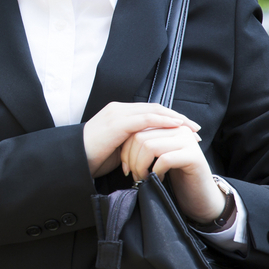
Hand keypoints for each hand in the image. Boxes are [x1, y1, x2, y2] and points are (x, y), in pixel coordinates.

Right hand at [83, 102, 199, 177]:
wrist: (74, 160)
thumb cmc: (92, 158)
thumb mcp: (117, 149)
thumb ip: (132, 144)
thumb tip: (149, 150)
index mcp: (118, 114)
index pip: (149, 112)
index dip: (169, 119)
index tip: (185, 129)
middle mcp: (119, 109)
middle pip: (155, 108)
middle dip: (177, 118)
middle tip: (195, 128)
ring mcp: (118, 113)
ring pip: (154, 111)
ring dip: (175, 119)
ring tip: (191, 129)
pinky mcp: (119, 122)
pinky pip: (147, 118)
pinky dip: (164, 121)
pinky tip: (177, 127)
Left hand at [119, 126, 224, 223]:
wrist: (201, 198)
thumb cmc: (175, 179)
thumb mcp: (155, 157)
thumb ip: (143, 144)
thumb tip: (119, 141)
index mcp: (168, 125)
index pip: (136, 128)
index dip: (125, 148)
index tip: (125, 166)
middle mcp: (179, 129)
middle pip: (140, 136)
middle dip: (130, 158)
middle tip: (133, 175)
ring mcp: (187, 141)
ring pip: (149, 146)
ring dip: (140, 166)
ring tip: (143, 178)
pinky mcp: (193, 156)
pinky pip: (164, 159)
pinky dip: (155, 172)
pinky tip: (157, 179)